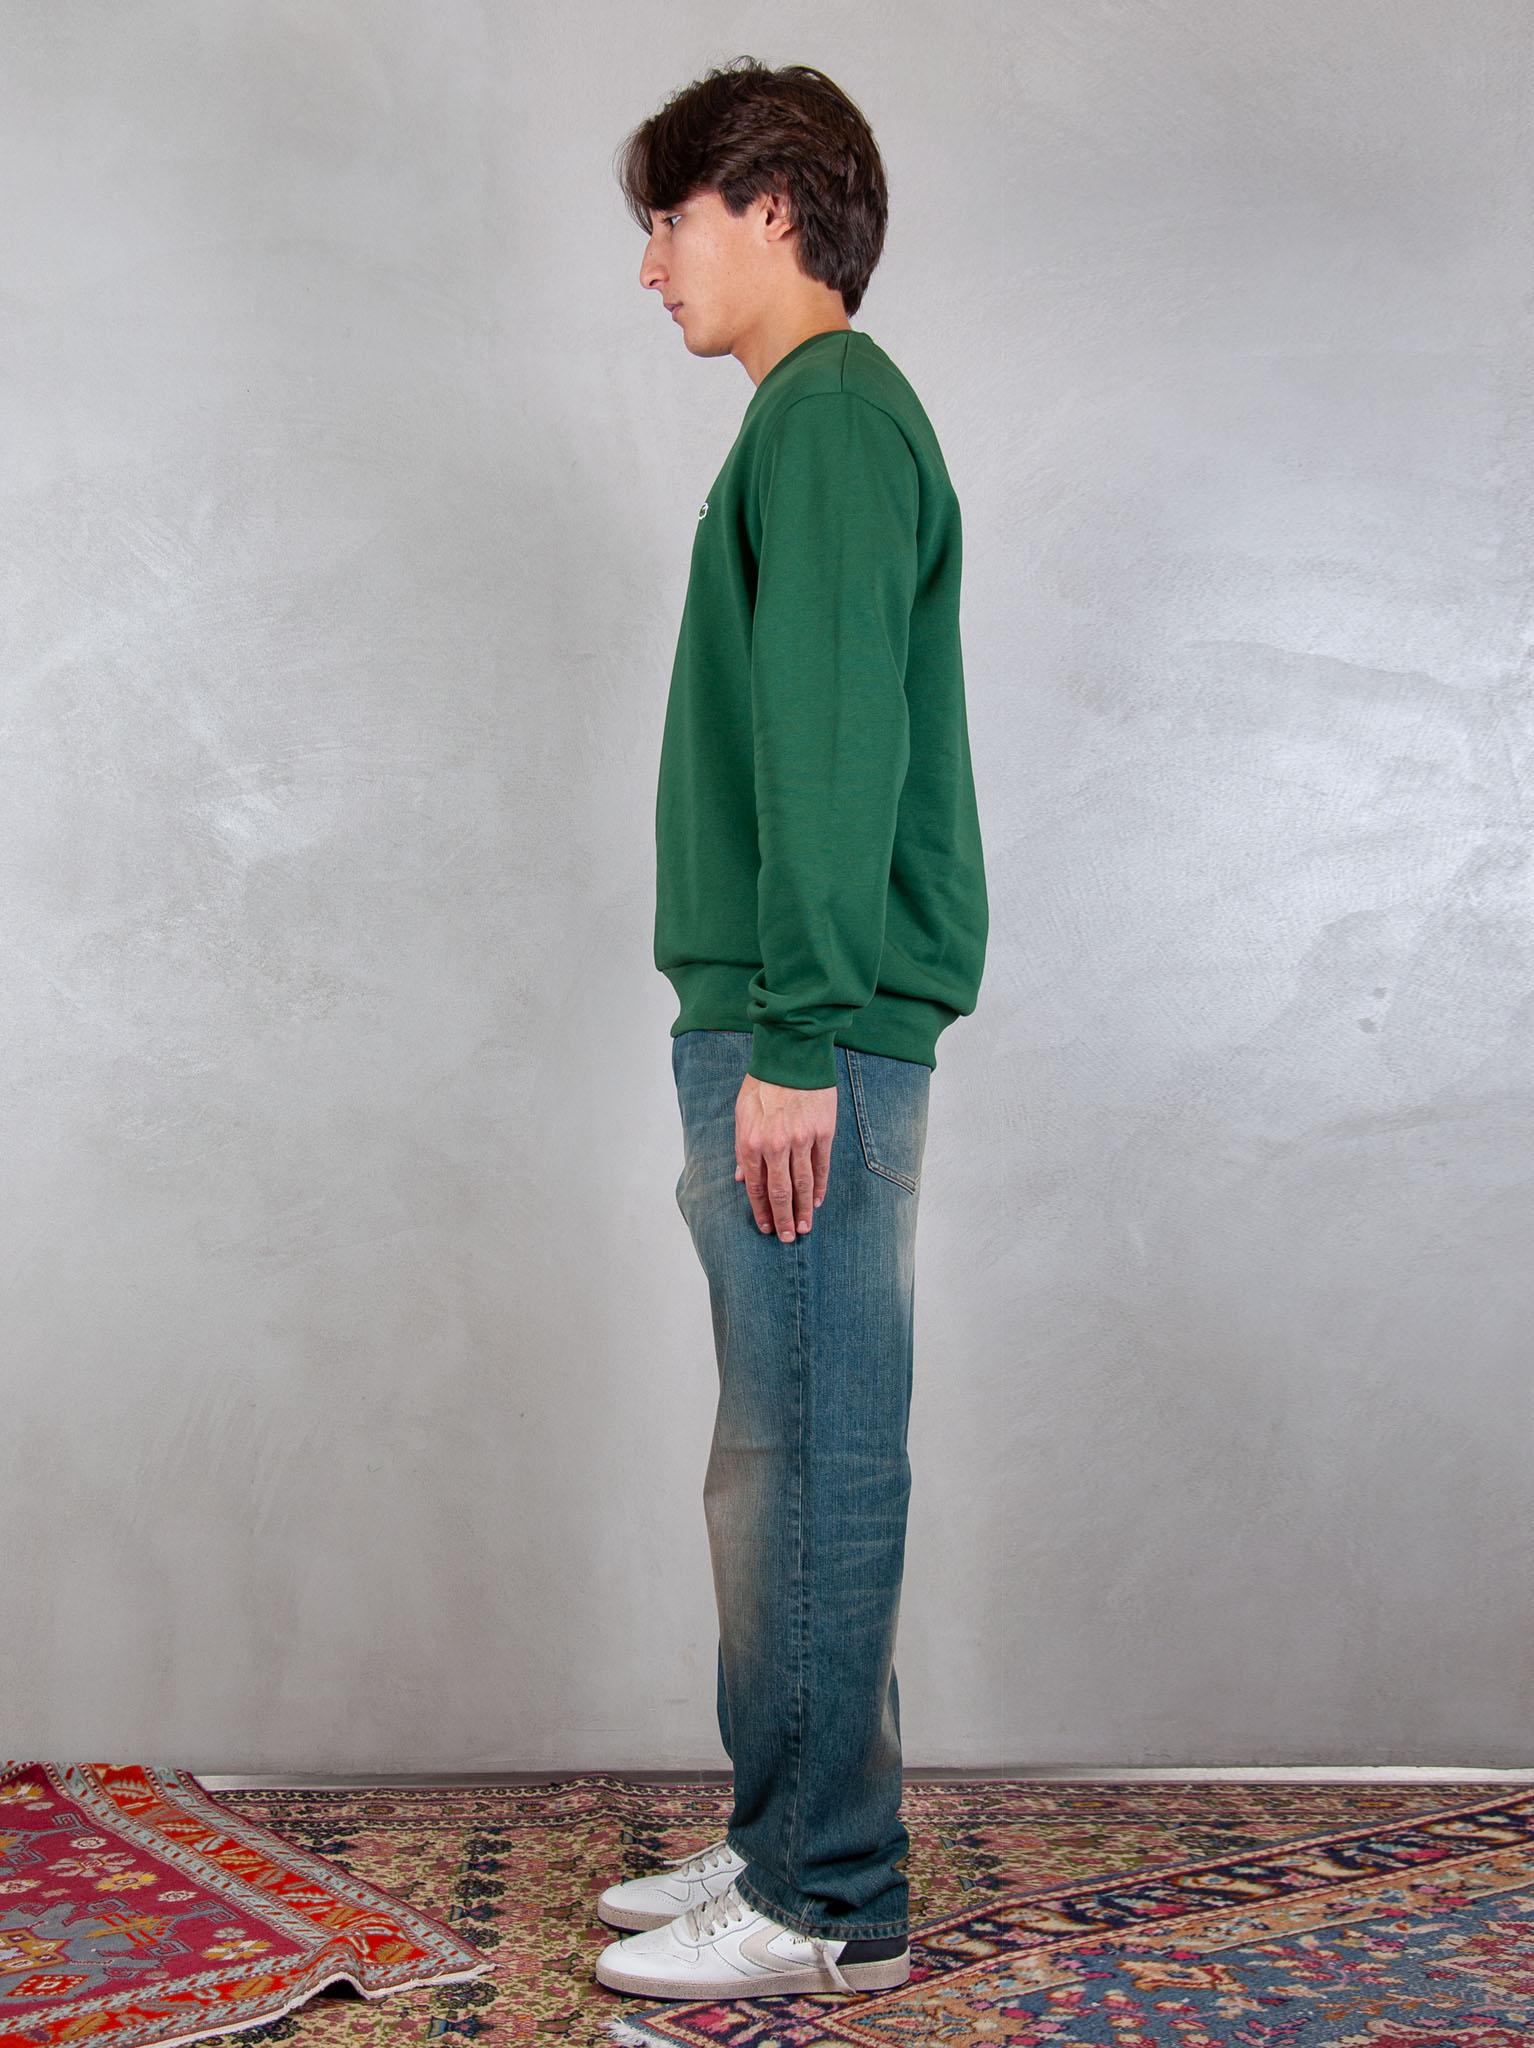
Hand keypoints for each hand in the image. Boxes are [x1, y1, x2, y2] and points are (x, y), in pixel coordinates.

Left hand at [735, 1074, 836, 1240]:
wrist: (792, 1054)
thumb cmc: (763, 1082)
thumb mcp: (741, 1113)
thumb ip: (741, 1148)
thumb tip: (741, 1178)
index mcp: (751, 1142)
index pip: (755, 1186)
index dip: (761, 1210)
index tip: (766, 1227)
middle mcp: (775, 1145)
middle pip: (779, 1192)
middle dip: (783, 1218)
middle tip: (787, 1238)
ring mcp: (801, 1140)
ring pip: (802, 1184)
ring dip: (803, 1210)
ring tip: (804, 1228)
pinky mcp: (822, 1132)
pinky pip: (821, 1167)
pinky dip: (819, 1186)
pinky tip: (818, 1200)